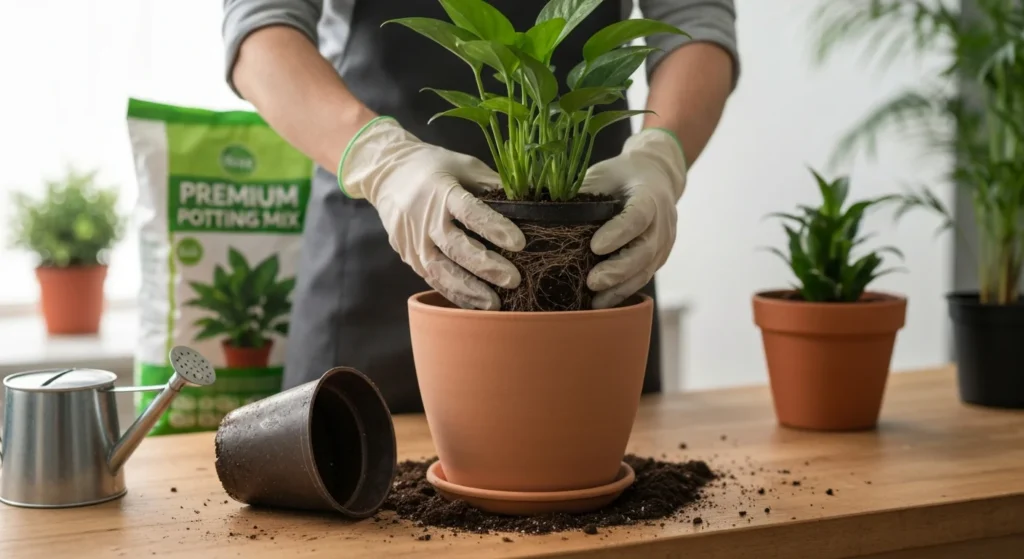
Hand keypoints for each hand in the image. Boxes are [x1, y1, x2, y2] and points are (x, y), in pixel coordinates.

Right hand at [338, 117, 524, 309]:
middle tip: (514, 279)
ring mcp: (413, 241)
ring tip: (495, 304)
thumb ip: (492, 184)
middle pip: (456, 247)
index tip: (520, 243)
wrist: (386, 174)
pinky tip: (475, 303)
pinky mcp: (408, 256)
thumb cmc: (432, 166)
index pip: (470, 211)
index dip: (494, 227)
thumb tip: (529, 203)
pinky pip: (432, 279)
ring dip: (469, 289)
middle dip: (485, 266)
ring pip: (441, 270)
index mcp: (441, 191)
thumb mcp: (462, 164)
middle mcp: (424, 219)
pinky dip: (454, 293)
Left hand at [579, 128, 687, 308]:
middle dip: (618, 270)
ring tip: (595, 302)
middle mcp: (663, 223)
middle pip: (644, 252)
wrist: (656, 177)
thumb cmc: (622, 176)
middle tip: (592, 282)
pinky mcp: (658, 260)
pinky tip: (601, 302)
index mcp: (650, 196)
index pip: (637, 217)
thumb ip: (584, 194)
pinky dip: (622, 292)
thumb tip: (547, 213)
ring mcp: (663, 244)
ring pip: (644, 272)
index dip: (618, 233)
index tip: (595, 247)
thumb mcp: (603, 174)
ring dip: (619, 288)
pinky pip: (642, 278)